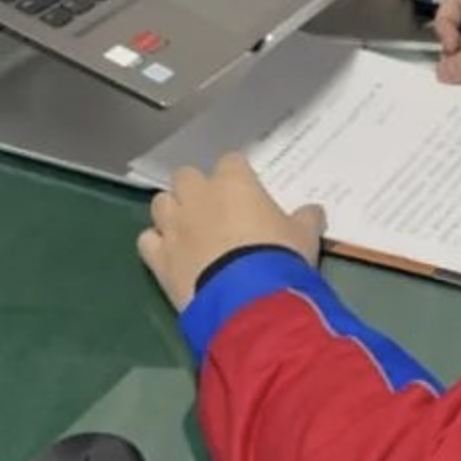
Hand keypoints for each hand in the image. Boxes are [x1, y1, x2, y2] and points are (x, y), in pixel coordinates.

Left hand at [136, 153, 325, 311]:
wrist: (249, 298)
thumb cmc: (279, 257)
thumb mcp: (304, 236)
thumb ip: (306, 218)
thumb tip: (314, 211)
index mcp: (234, 183)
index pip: (231, 161)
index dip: (237, 176)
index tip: (245, 191)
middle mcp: (198, 197)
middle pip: (186, 176)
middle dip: (195, 189)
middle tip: (212, 209)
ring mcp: (174, 226)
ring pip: (161, 203)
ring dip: (172, 212)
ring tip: (187, 230)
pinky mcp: (159, 257)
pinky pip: (147, 240)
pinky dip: (156, 244)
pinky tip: (169, 254)